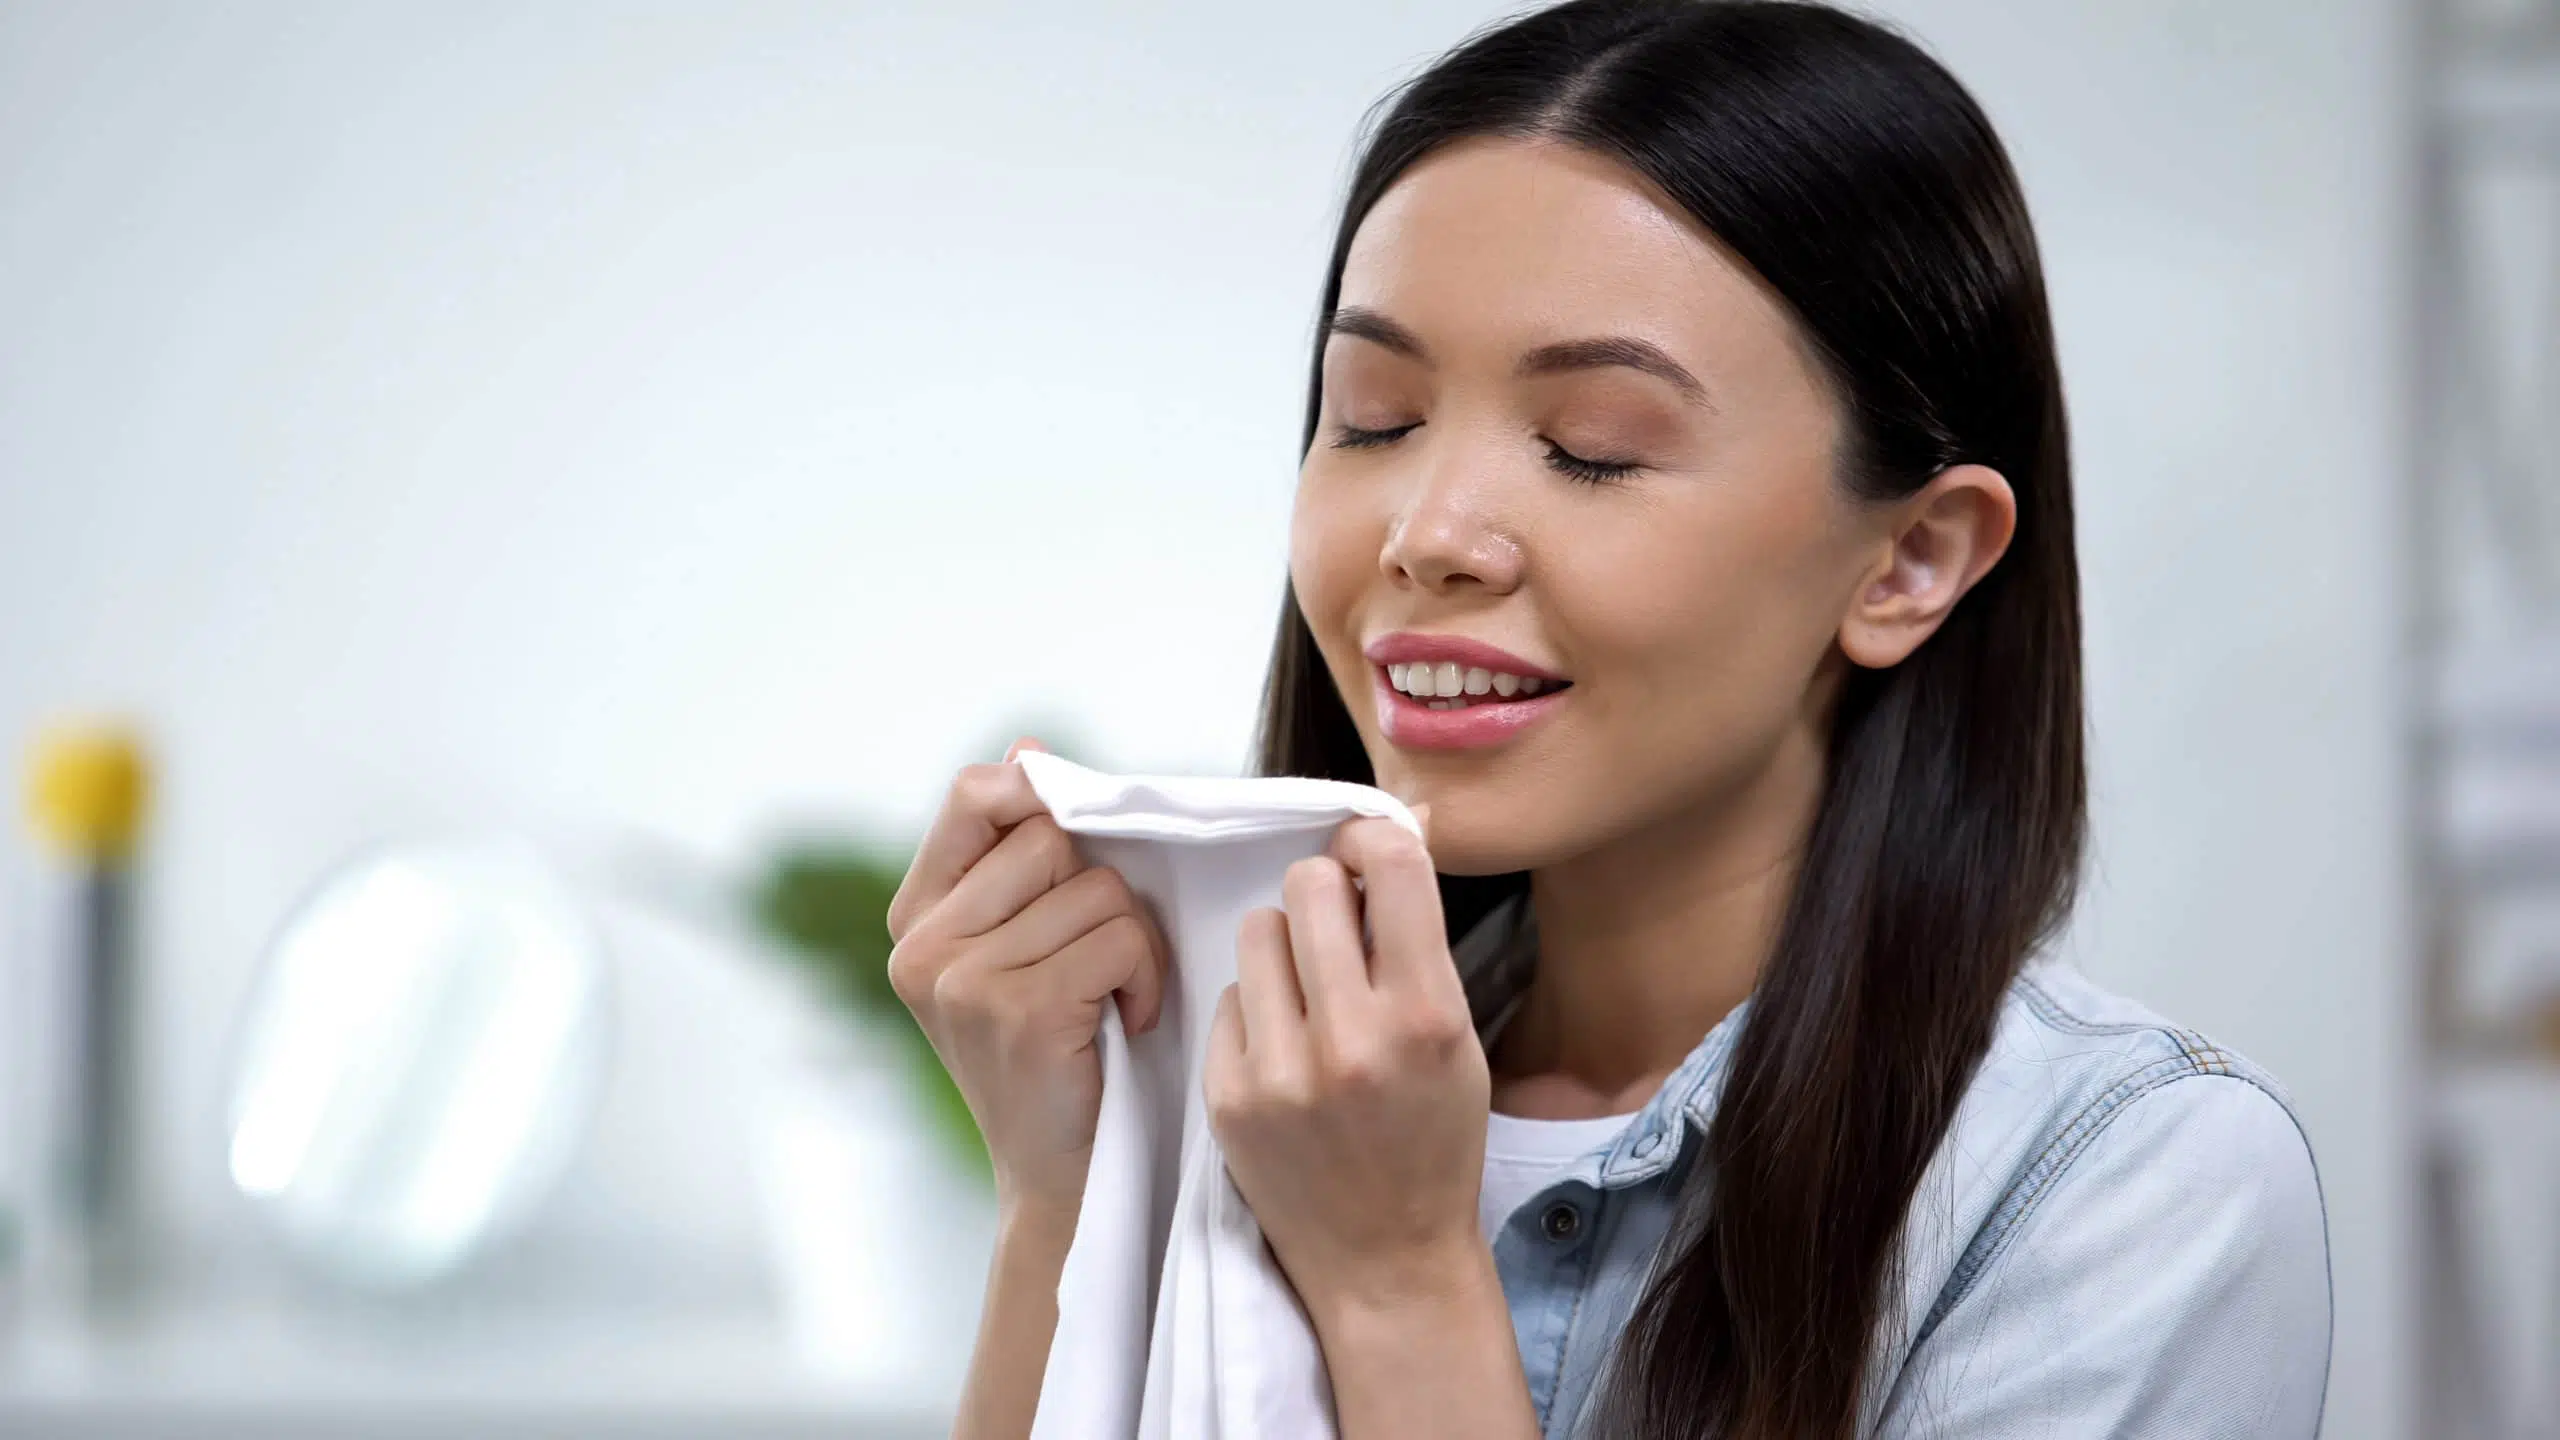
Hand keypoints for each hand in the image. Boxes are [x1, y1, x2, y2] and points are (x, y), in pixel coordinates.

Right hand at [887, 740, 1170, 1226]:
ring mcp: (963, 980)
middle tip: (1095, 961)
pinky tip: (1126, 1019)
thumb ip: (1019, 853)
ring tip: (1110, 998)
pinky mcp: (1019, 1010)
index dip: (1040, 805)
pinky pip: (1121, 937)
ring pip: (1097, 889)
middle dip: (1100, 891)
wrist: (1062, 1182)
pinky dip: (1146, 977)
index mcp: (915, 919)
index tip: (1071, 865)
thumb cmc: (1061, 1054)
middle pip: (1052, 838)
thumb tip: (1025, 748)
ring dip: (1131, 941)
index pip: (976, 795)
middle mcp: (922, 947)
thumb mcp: (1023, 948)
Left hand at [1203, 812, 1491, 1332]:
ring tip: (1307, 996)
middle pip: (1309, 883)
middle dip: (1325, 893)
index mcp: (1426, 1018)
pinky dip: (1255, 1011)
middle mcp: (1352, 1040)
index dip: (1376, 841)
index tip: (1368, 852)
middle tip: (1336, 928)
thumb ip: (1418, 945)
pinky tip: (1283, 1053)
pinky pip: (1228, 998)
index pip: (1392, 867)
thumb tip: (1383, 837)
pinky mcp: (1228, 1097)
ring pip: (1257, 930)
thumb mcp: (1458, 1041)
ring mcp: (1281, 1071)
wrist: (1386, 1262)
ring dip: (1284, 947)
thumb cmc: (1432, 1144)